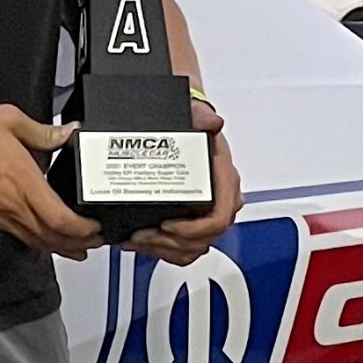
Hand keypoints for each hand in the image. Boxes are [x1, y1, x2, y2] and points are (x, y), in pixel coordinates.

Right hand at [0, 100, 106, 259]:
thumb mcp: (8, 120)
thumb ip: (42, 131)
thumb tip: (67, 133)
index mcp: (23, 181)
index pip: (61, 220)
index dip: (83, 231)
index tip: (96, 228)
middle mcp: (10, 205)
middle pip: (50, 238)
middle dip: (76, 246)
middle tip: (93, 245)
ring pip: (31, 240)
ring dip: (55, 248)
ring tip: (73, 249)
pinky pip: (11, 233)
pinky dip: (31, 239)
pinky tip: (37, 235)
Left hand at [128, 98, 242, 266]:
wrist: (188, 117)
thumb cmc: (193, 119)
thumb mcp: (194, 113)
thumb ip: (201, 115)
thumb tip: (210, 121)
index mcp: (223, 177)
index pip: (219, 217)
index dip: (193, 229)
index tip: (167, 225)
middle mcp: (220, 196)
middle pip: (204, 237)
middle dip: (171, 242)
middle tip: (143, 236)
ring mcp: (208, 208)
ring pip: (195, 246)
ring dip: (166, 249)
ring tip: (139, 240)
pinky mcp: (194, 216)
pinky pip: (187, 244)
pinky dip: (166, 249)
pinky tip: (145, 242)